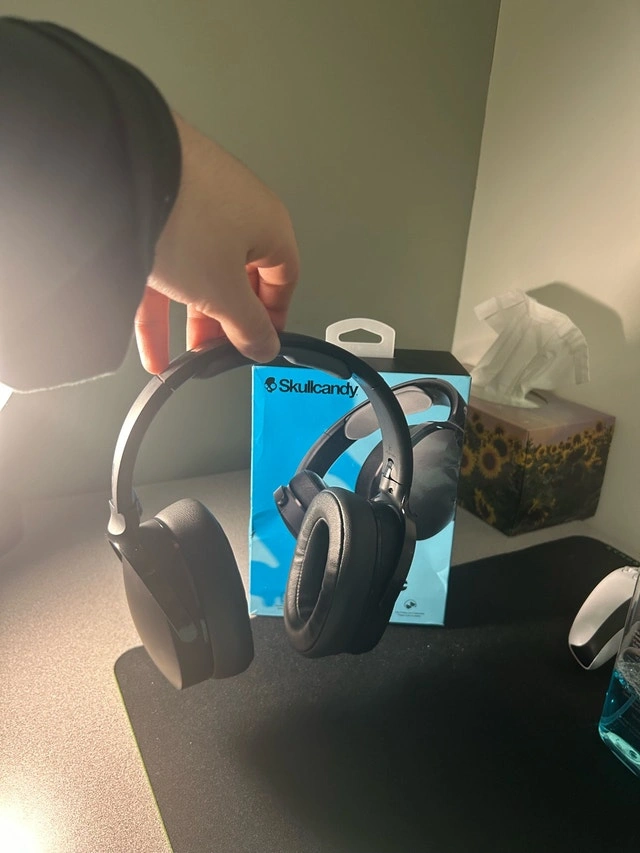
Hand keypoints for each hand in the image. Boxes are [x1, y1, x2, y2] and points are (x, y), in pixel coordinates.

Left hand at [134, 114, 299, 372]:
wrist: (120, 168)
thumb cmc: (185, 217)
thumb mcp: (223, 292)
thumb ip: (249, 326)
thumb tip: (264, 346)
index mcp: (269, 224)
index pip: (283, 279)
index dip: (273, 318)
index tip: (257, 345)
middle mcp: (237, 210)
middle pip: (238, 280)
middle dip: (224, 324)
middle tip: (214, 355)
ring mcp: (195, 205)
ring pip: (199, 275)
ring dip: (189, 320)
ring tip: (179, 355)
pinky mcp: (158, 206)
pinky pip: (167, 264)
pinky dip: (160, 306)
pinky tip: (150, 342)